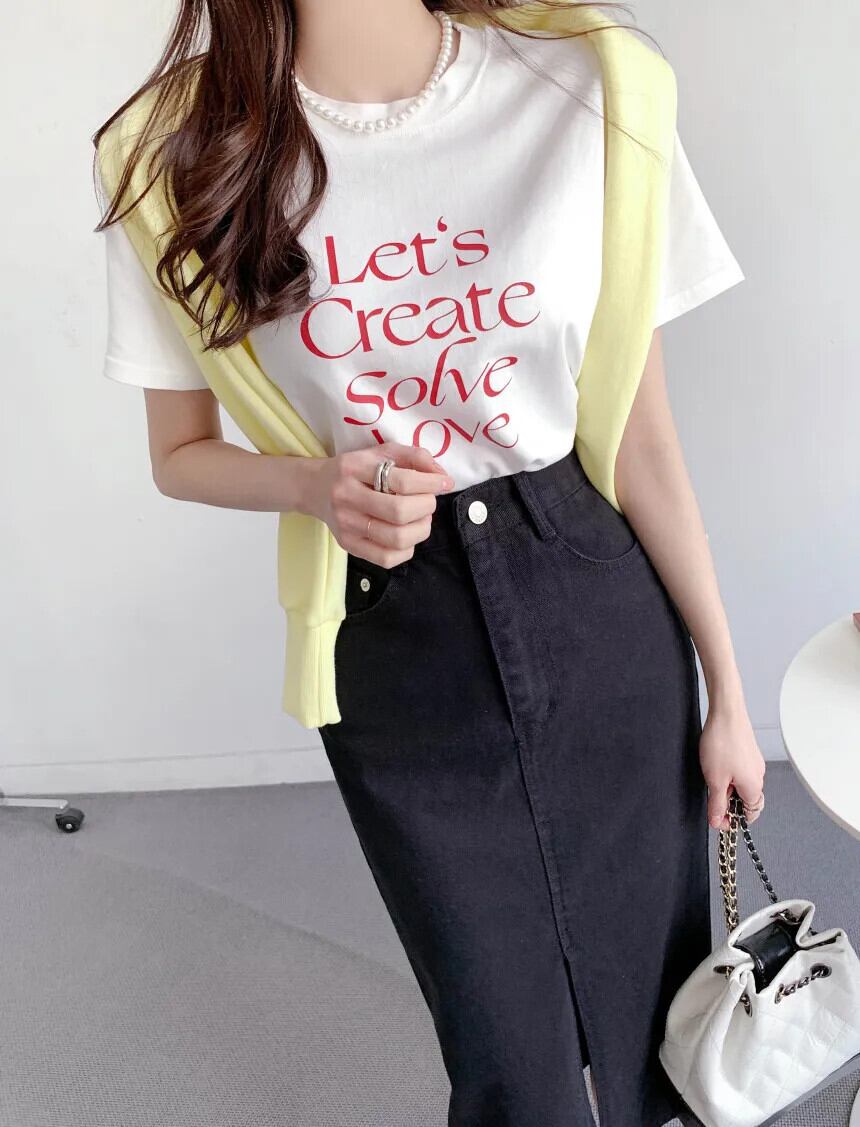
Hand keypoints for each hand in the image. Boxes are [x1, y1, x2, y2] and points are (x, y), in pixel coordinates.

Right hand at [301, 442, 454, 567]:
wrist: (314, 488)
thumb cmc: (356, 469)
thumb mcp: (381, 452)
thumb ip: (414, 457)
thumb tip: (444, 478)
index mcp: (355, 468)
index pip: (402, 480)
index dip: (431, 483)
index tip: (443, 483)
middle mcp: (346, 496)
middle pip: (399, 512)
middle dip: (426, 507)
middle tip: (428, 501)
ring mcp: (346, 525)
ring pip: (396, 539)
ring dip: (421, 529)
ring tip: (420, 519)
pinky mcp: (347, 545)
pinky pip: (387, 558)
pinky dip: (407, 549)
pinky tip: (407, 535)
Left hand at [698, 698, 766, 830]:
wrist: (726, 713)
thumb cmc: (722, 743)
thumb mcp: (715, 780)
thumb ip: (717, 804)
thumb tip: (717, 822)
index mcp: (754, 787)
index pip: (750, 814)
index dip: (734, 819)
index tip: (718, 819)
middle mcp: (758, 776)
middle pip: (747, 800)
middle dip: (730, 804)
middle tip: (712, 799)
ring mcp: (754, 763)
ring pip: (742, 785)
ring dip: (728, 788)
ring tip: (712, 779)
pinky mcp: (748, 752)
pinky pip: (741, 771)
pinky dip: (730, 775)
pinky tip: (716, 766)